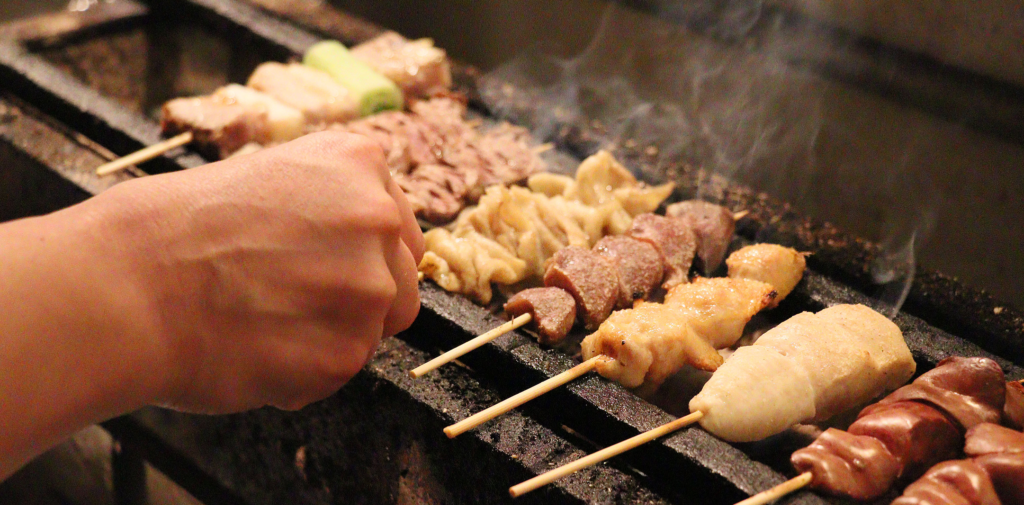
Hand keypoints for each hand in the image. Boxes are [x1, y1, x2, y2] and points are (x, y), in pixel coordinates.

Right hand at [99, 131, 423, 411]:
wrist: (127, 284)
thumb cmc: (177, 229)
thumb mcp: (269, 175)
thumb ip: (331, 203)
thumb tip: (366, 243)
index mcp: (359, 165)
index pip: (397, 229)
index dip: (360, 256)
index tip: (321, 267)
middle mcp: (376, 220)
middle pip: (400, 283)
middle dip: (357, 300)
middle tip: (291, 301)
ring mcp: (367, 288)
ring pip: (373, 331)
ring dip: (330, 336)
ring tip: (264, 322)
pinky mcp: (347, 351)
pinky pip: (337, 371)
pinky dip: (302, 373)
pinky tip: (254, 347)